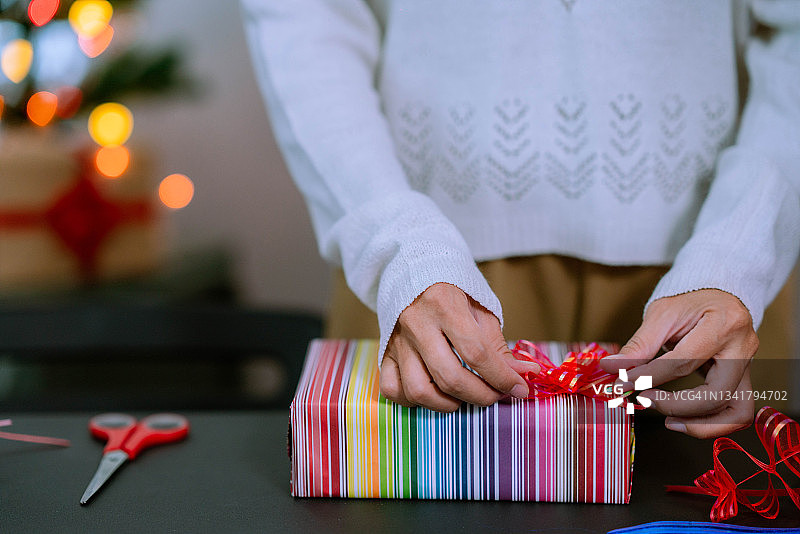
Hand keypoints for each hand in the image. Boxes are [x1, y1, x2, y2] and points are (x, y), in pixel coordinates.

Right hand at [380, 283, 537, 411]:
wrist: (415, 272)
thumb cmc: (453, 291)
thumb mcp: (481, 308)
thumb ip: (498, 346)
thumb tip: (522, 375)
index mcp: (444, 305)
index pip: (476, 353)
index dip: (501, 377)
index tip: (519, 388)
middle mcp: (417, 324)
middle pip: (449, 377)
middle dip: (480, 395)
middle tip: (495, 395)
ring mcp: (397, 342)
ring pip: (418, 390)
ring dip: (447, 404)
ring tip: (463, 397)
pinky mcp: (385, 353)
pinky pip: (392, 389)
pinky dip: (412, 401)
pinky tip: (432, 394)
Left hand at [599, 289, 758, 437]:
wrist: (716, 297)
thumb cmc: (690, 303)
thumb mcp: (662, 315)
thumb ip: (639, 344)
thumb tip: (611, 367)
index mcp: (724, 324)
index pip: (684, 361)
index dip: (649, 376)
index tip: (622, 383)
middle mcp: (744, 348)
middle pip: (717, 394)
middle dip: (677, 405)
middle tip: (645, 400)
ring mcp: (749, 367)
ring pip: (736, 413)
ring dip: (699, 424)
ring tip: (667, 421)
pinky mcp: (744, 381)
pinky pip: (735, 413)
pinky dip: (709, 423)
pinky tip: (681, 420)